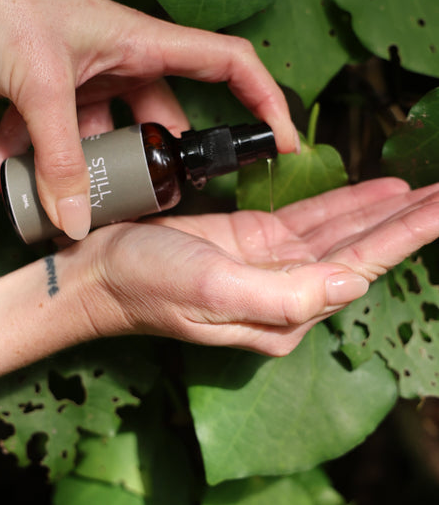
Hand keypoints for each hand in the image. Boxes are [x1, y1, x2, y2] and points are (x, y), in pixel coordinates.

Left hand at [0, 0, 296, 239]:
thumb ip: (62, 158)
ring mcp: (79, 81)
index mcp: (143, 44)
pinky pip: (37, 141)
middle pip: (158, 123)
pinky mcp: (38, 94)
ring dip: (69, 181)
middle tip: (147, 209)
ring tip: (53, 218)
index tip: (280, 145)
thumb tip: (76, 223)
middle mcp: (119, 63)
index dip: (262, 101)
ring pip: (93, 142)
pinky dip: (15, 170)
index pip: (227, 66)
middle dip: (152, 169)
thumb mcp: (40, 85)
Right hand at [0, 177, 437, 431]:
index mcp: (285, 311)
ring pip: (340, 232)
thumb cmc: (148, 285)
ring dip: (382, 211)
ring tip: (424, 193)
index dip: (407, 237)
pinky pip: (308, 219)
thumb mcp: (215, 291)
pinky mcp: (250, 241)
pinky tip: (371, 193)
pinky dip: (342, 203)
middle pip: (361, 250)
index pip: (362, 268)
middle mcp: (286, 292)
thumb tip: (353, 285)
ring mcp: (270, 264)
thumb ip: (286, 295)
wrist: (98, 274)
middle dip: (407, 223)